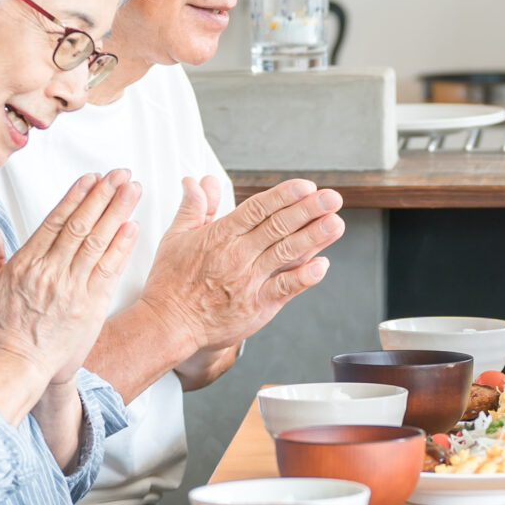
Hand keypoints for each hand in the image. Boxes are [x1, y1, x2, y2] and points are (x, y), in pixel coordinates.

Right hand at [0, 170, 141, 389]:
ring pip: (98, 242)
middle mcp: (51, 272)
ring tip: (133, 189)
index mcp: (25, 264)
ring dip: (118, 212)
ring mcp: (73, 288)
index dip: (75, 197)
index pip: (54, 221)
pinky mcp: (90, 306)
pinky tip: (133, 226)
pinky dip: (121, 247)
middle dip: (103, 195)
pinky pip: (109, 271)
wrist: (18, 366)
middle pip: (81, 225)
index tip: (91, 178)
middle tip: (120, 174)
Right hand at [143, 175, 342, 353]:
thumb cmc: (171, 281)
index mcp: (220, 235)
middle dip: (308, 210)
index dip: (284, 195)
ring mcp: (249, 281)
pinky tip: (323, 265)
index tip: (306, 186)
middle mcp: (237, 255)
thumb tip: (200, 181)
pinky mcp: (256, 306)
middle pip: (278, 226)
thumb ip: (194, 207)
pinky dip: (305, 277)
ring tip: (336, 223)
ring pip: (286, 253)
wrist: (168, 323)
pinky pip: (285, 289)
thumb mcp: (176, 237)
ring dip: (314, 237)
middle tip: (332, 197)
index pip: (258, 208)